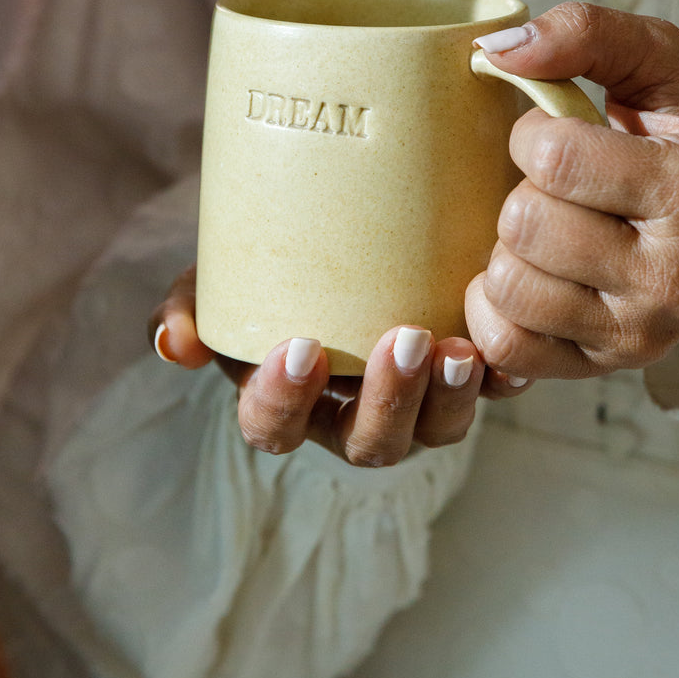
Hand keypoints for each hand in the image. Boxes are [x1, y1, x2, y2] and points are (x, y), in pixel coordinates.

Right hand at [149, 267, 485, 464]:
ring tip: (458, 350)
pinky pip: (491, 392)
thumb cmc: (267, 268)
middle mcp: (353, 416)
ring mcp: (415, 403)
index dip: (284, 402)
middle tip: (402, 342)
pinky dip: (502, 378)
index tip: (299, 349)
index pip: (274, 428)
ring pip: (436, 430)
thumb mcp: (217, 282)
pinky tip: (506, 354)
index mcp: (288, 403)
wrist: (330, 234)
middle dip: (387, 403)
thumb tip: (171, 343)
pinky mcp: (464, 373)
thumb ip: (188, 309)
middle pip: (370, 443)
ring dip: (448, 398)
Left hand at [465, 2, 678, 389]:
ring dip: (508, 249)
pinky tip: (526, 276)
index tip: (560, 135)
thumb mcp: (664, 66)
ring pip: (507, 287)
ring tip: (548, 232)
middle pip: (525, 224)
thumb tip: (495, 48)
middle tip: (558, 189)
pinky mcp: (603, 369)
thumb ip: (588, 33)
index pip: (554, 155)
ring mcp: (638, 333)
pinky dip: (493, 308)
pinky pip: (505, 347)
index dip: (534, 131)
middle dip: (523, 191)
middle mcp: (672, 275)